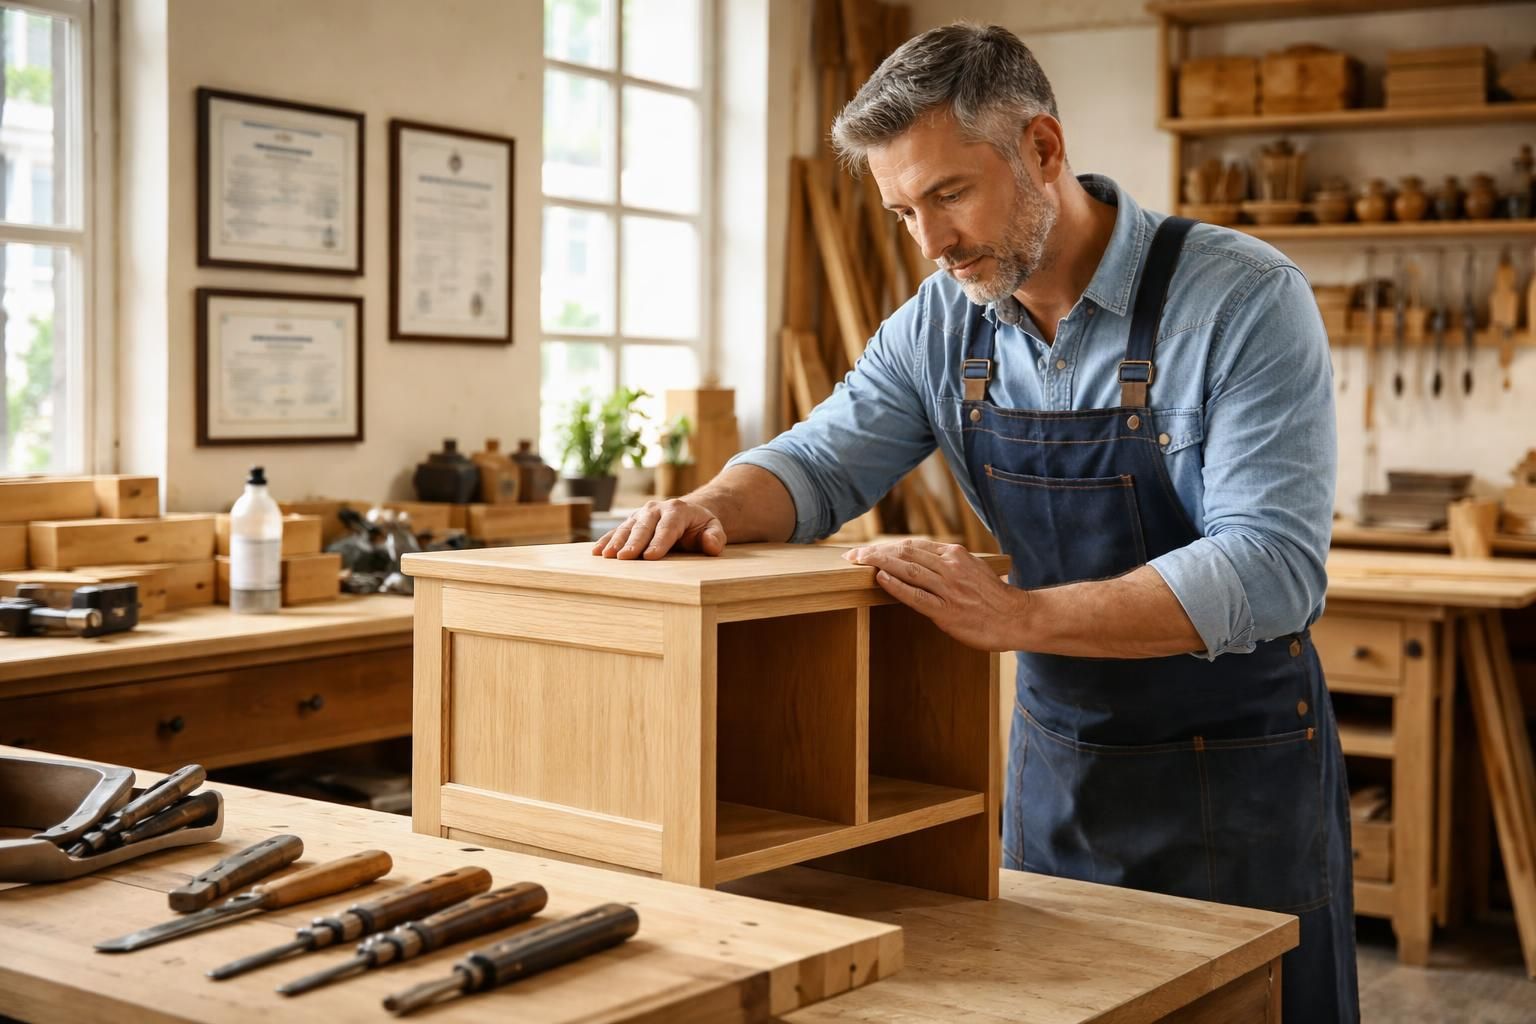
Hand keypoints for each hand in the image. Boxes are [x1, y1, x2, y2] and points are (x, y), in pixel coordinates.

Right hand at [592, 498, 726, 559]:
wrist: (686, 514)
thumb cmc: (700, 526)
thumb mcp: (713, 529)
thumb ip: (715, 537)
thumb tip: (712, 546)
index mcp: (677, 510)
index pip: (667, 528)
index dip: (659, 542)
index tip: (650, 556)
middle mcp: (655, 509)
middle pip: (644, 527)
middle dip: (633, 543)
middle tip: (625, 558)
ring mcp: (640, 515)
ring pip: (627, 528)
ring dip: (616, 542)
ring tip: (607, 556)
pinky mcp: (630, 522)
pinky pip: (616, 531)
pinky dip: (606, 540)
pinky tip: (597, 551)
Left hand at [843, 538, 1022, 650]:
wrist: (1017, 617)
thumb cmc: (993, 597)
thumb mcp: (971, 569)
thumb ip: (947, 564)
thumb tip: (919, 562)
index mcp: (955, 555)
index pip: (913, 546)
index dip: (886, 547)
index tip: (867, 551)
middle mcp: (950, 567)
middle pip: (905, 553)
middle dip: (875, 553)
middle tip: (852, 556)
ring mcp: (948, 588)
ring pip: (907, 569)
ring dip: (879, 563)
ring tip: (858, 562)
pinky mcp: (947, 610)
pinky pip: (916, 595)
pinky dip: (896, 585)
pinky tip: (879, 579)